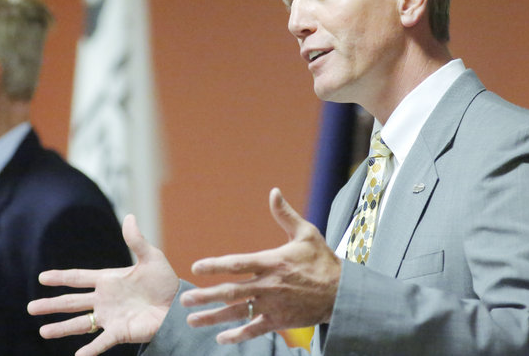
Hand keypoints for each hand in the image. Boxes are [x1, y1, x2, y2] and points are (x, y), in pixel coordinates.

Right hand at [27, 214, 179, 355]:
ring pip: (80, 323)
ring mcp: (110, 317)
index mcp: (108, 280)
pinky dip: (91, 350)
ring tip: (43, 332)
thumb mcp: (151, 257)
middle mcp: (104, 299)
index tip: (42, 278)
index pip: (79, 278)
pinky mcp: (120, 332)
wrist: (177, 305)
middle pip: (72, 302)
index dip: (61, 277)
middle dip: (51, 304)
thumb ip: (136, 240)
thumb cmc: (164, 281)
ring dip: (61, 328)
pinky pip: (102, 341)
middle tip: (31, 308)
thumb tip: (130, 216)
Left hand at [180, 187, 340, 344]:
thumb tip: (273, 191)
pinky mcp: (279, 322)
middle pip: (231, 292)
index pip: (238, 263)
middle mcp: (269, 285)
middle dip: (206, 296)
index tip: (196, 267)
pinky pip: (254, 330)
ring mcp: (273, 306)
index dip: (216, 265)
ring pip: (238, 313)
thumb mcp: (306, 234)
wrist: (343, 294)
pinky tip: (220, 338)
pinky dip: (237, 335)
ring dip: (213, 318)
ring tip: (192, 321)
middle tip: (185, 299)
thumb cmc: (322, 261)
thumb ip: (285, 215)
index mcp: (272, 262)